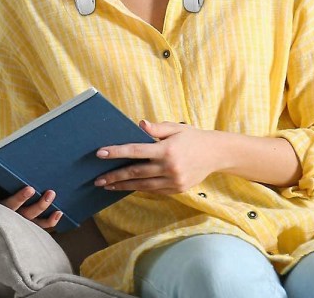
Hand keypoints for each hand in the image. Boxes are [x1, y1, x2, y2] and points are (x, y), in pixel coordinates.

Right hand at [0, 161, 62, 229]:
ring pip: (28, 217)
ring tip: (51, 193)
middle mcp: (1, 213)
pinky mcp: (27, 228)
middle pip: (10, 207)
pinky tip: (59, 213)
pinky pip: (40, 227)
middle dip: (20, 198)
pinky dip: (50, 222)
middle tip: (30, 187)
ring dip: (40, 206)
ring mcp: (15, 223)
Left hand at [94, 120, 228, 193]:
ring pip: (143, 185)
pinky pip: (154, 190)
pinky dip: (139, 188)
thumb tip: (139, 124)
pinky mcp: (177, 189)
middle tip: (98, 179)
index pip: (136, 151)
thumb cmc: (191, 137)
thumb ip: (156, 128)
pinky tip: (127, 187)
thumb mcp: (175, 128)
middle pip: (136, 173)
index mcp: (166, 149)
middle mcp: (169, 167)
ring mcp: (173, 181)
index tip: (100, 153)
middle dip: (115, 176)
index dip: (117, 152)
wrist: (215, 154)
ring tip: (108, 186)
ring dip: (123, 186)